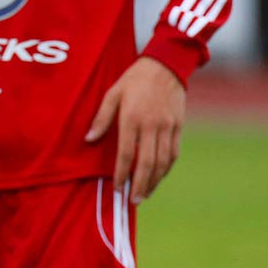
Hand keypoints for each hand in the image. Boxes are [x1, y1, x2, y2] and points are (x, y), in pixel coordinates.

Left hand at [86, 56, 183, 200]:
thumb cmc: (133, 80)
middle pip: (147, 163)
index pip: (127, 153)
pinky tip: (158, 177)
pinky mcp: (178, 126)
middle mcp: (152, 126)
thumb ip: (101, 118)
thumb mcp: (112, 93)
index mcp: (133, 118)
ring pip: (163, 161)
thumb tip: (88, 139)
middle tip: (133, 200)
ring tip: (145, 194)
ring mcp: (168, 127)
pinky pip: (173, 153)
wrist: (166, 66)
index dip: (122, 173)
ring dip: (154, 181)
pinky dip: (166, 168)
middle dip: (140, 184)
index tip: (117, 187)